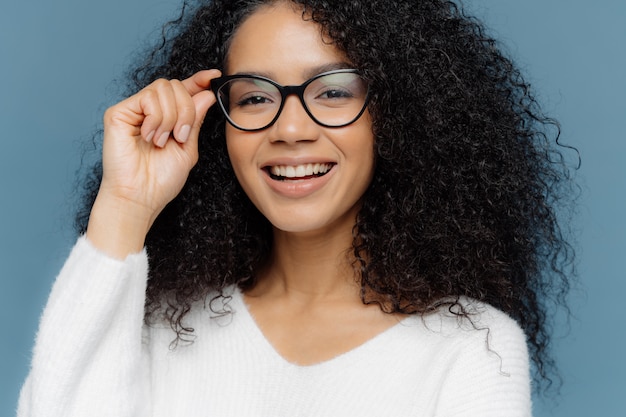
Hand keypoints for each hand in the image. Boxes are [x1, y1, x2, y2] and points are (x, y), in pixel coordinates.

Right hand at [87, 69, 221, 257]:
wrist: (141, 196)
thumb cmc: (161, 179)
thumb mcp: (188, 147)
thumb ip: (195, 119)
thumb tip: (206, 93)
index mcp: (167, 118)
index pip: (183, 89)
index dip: (198, 80)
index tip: (214, 75)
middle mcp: (149, 111)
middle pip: (176, 85)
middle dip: (187, 110)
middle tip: (181, 136)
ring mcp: (133, 110)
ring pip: (164, 88)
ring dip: (172, 118)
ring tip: (161, 141)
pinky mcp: (118, 112)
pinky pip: (148, 97)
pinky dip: (156, 119)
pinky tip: (149, 137)